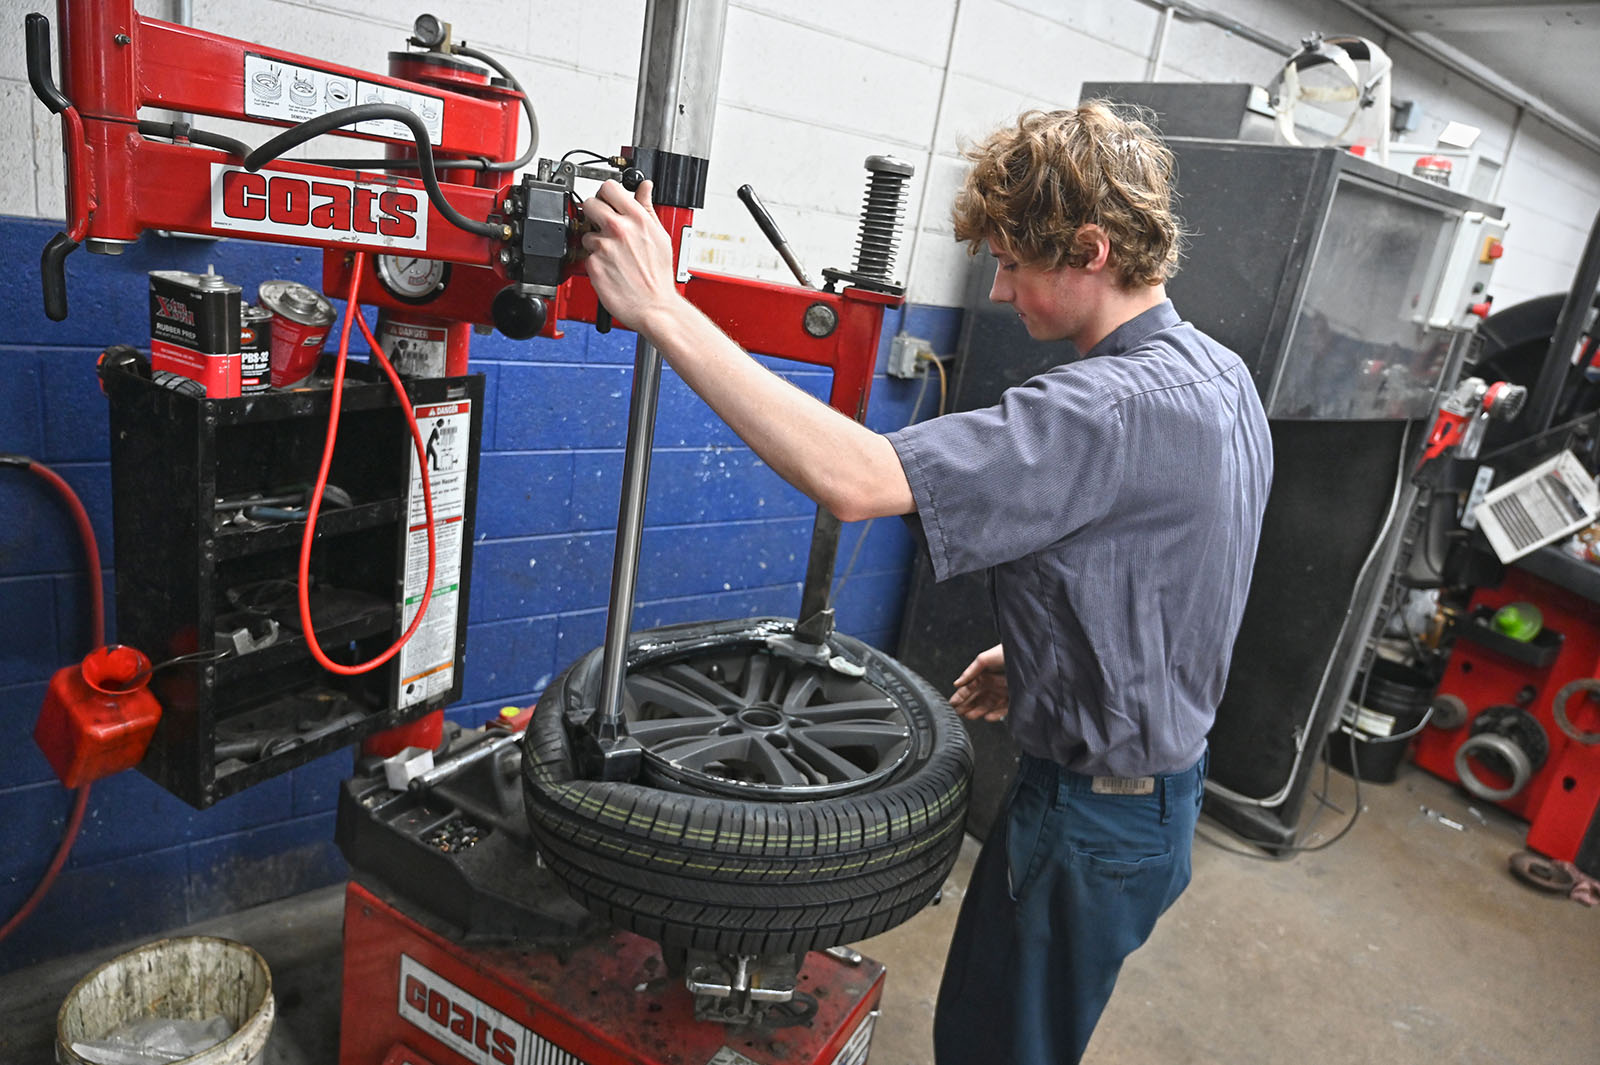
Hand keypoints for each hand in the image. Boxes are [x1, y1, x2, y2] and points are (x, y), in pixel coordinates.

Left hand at [579, 179, 679, 330]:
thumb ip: (647, 208)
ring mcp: (604, 246)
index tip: (607, 201)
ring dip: (594, 241)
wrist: (653, 306)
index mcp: (637, 218)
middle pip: (591, 203)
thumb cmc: (658, 276)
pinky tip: (609, 268)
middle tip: (601, 224)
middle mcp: (619, 229)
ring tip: (611, 254)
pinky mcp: (593, 264)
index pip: (609, 187)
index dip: (606, 193)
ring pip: (586, 232)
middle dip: (594, 212)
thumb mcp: (660, 236)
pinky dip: (595, 260)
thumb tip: (645, 187)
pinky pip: (587, 255)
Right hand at [949, 644, 1007, 721]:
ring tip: (969, 716)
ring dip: (978, 711)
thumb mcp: (985, 659)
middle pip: (976, 698)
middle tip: (958, 713)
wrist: (1029, 655)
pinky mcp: (1014, 698)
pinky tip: (987, 717)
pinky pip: (1003, 710)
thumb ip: (970, 671)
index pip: (968, 688)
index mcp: (984, 675)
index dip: (960, 696)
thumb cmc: (1007, 652)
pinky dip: (995, 714)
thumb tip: (957, 683)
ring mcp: (1002, 691)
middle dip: (966, 706)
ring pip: (988, 706)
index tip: (952, 704)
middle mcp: (992, 684)